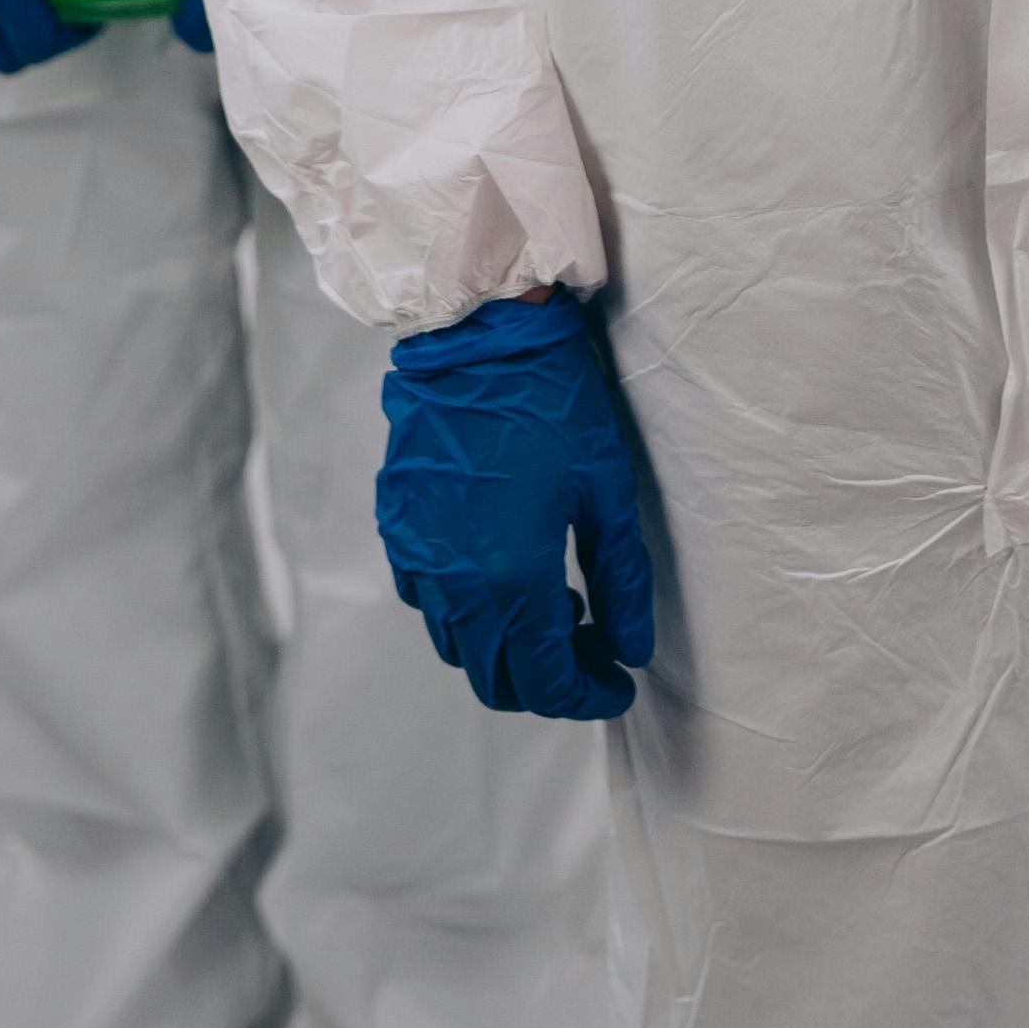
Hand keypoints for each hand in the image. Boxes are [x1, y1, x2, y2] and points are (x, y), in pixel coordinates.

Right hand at [377, 296, 656, 721]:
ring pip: (458, 646)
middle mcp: (455, 584)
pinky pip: (426, 600)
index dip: (589, 694)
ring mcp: (417, 556)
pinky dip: (466, 611)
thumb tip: (631, 650)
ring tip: (557, 602)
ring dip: (508, 648)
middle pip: (497, 679)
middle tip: (593, 646)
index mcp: (512, 579)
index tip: (619, 681)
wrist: (479, 334)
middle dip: (549, 681)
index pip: (548, 681)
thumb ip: (621, 580)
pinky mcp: (397, 526)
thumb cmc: (554, 404)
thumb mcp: (606, 489)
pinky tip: (502, 571)